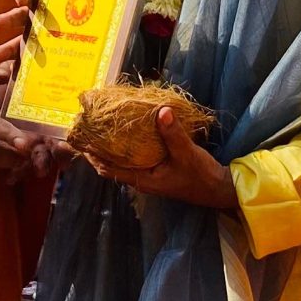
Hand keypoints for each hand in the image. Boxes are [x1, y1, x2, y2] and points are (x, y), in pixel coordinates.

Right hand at [0, 0, 83, 103]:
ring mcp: (44, 41)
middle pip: (20, 19)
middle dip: (8, 20)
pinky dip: (15, 72)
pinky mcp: (51, 61)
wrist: (123, 27)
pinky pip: (31, 67)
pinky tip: (5, 78)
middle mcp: (42, 19)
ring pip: (21, 44)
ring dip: (5, 49)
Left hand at [82, 105, 236, 211]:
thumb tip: (161, 110)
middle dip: (99, 148)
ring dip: (113, 146)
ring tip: (105, 126)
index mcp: (142, 179)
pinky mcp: (158, 169)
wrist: (219, 189)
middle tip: (90, 127)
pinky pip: (137, 157)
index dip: (93, 156)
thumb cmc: (200, 176)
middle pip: (112, 164)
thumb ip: (173, 133)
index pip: (108, 169)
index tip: (82, 139)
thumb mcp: (187, 153)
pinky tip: (130, 131)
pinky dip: (129, 145)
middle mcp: (142, 179)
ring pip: (124, 160)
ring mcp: (150, 174)